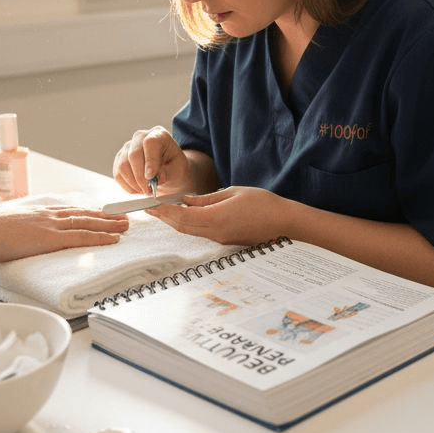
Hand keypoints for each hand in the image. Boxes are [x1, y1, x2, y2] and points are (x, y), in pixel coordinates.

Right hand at [0, 206, 129, 262]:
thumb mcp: (6, 224)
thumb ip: (19, 227)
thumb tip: (19, 233)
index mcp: (37, 211)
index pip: (68, 210)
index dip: (87, 211)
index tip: (100, 212)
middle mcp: (48, 214)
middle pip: (83, 213)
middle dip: (105, 216)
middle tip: (123, 216)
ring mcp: (50, 225)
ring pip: (88, 223)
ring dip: (109, 225)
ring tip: (125, 226)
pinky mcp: (50, 238)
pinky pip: (82, 237)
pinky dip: (100, 237)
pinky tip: (113, 239)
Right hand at [113, 126, 192, 195]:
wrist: (169, 173)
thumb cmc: (175, 170)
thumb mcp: (178, 171)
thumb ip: (166, 173)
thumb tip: (152, 177)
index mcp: (159, 135)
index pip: (150, 143)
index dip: (150, 161)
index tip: (151, 177)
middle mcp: (141, 138)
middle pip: (133, 154)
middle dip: (141, 177)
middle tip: (149, 190)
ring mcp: (128, 148)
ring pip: (123, 166)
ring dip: (134, 183)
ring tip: (146, 190)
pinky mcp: (119, 160)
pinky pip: (118, 175)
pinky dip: (129, 186)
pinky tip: (139, 188)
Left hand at [148, 187, 290, 246]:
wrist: (284, 223)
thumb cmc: (263, 204)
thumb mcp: (233, 192)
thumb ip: (207, 198)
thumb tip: (186, 200)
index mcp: (216, 218)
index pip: (182, 216)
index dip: (164, 211)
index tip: (151, 204)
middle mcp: (215, 232)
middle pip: (182, 227)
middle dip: (164, 217)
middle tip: (149, 208)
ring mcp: (220, 238)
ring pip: (190, 231)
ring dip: (175, 221)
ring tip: (162, 211)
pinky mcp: (226, 240)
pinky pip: (201, 232)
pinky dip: (188, 224)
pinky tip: (184, 215)